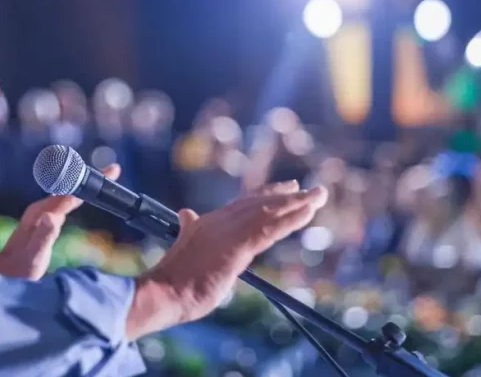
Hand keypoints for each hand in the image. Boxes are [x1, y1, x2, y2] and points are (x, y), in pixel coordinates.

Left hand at [0, 164, 121, 279]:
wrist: (4, 272)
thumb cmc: (20, 268)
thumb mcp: (34, 255)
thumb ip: (43, 236)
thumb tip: (53, 216)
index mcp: (42, 213)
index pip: (69, 193)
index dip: (89, 183)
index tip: (108, 173)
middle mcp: (41, 209)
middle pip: (69, 188)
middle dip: (91, 177)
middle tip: (113, 171)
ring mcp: (42, 213)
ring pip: (67, 192)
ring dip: (85, 184)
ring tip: (104, 177)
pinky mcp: (44, 219)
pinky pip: (64, 201)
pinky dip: (77, 195)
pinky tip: (83, 195)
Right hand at [126, 180, 324, 339]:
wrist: (162, 292)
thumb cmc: (172, 280)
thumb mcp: (184, 248)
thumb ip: (190, 229)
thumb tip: (186, 214)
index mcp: (208, 222)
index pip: (243, 203)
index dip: (267, 194)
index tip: (287, 187)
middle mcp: (220, 221)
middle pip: (260, 203)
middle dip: (288, 196)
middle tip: (313, 190)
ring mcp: (228, 232)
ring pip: (269, 212)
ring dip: (297, 204)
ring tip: (319, 196)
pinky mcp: (236, 248)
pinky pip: (269, 230)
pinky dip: (290, 220)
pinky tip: (307, 212)